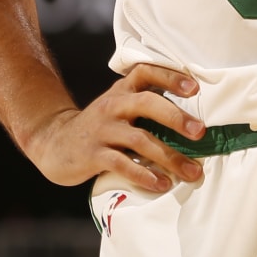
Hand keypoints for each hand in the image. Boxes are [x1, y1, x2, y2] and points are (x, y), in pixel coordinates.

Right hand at [24, 64, 207, 192]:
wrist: (55, 142)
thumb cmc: (100, 126)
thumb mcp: (118, 106)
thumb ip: (146, 104)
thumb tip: (193, 119)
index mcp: (122, 90)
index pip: (146, 72)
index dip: (171, 77)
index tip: (195, 88)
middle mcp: (113, 105)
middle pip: (147, 103)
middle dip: (176, 117)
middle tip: (200, 132)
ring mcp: (102, 130)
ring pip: (140, 139)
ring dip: (169, 157)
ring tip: (191, 172)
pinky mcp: (93, 155)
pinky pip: (122, 164)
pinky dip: (144, 175)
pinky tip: (162, 184)